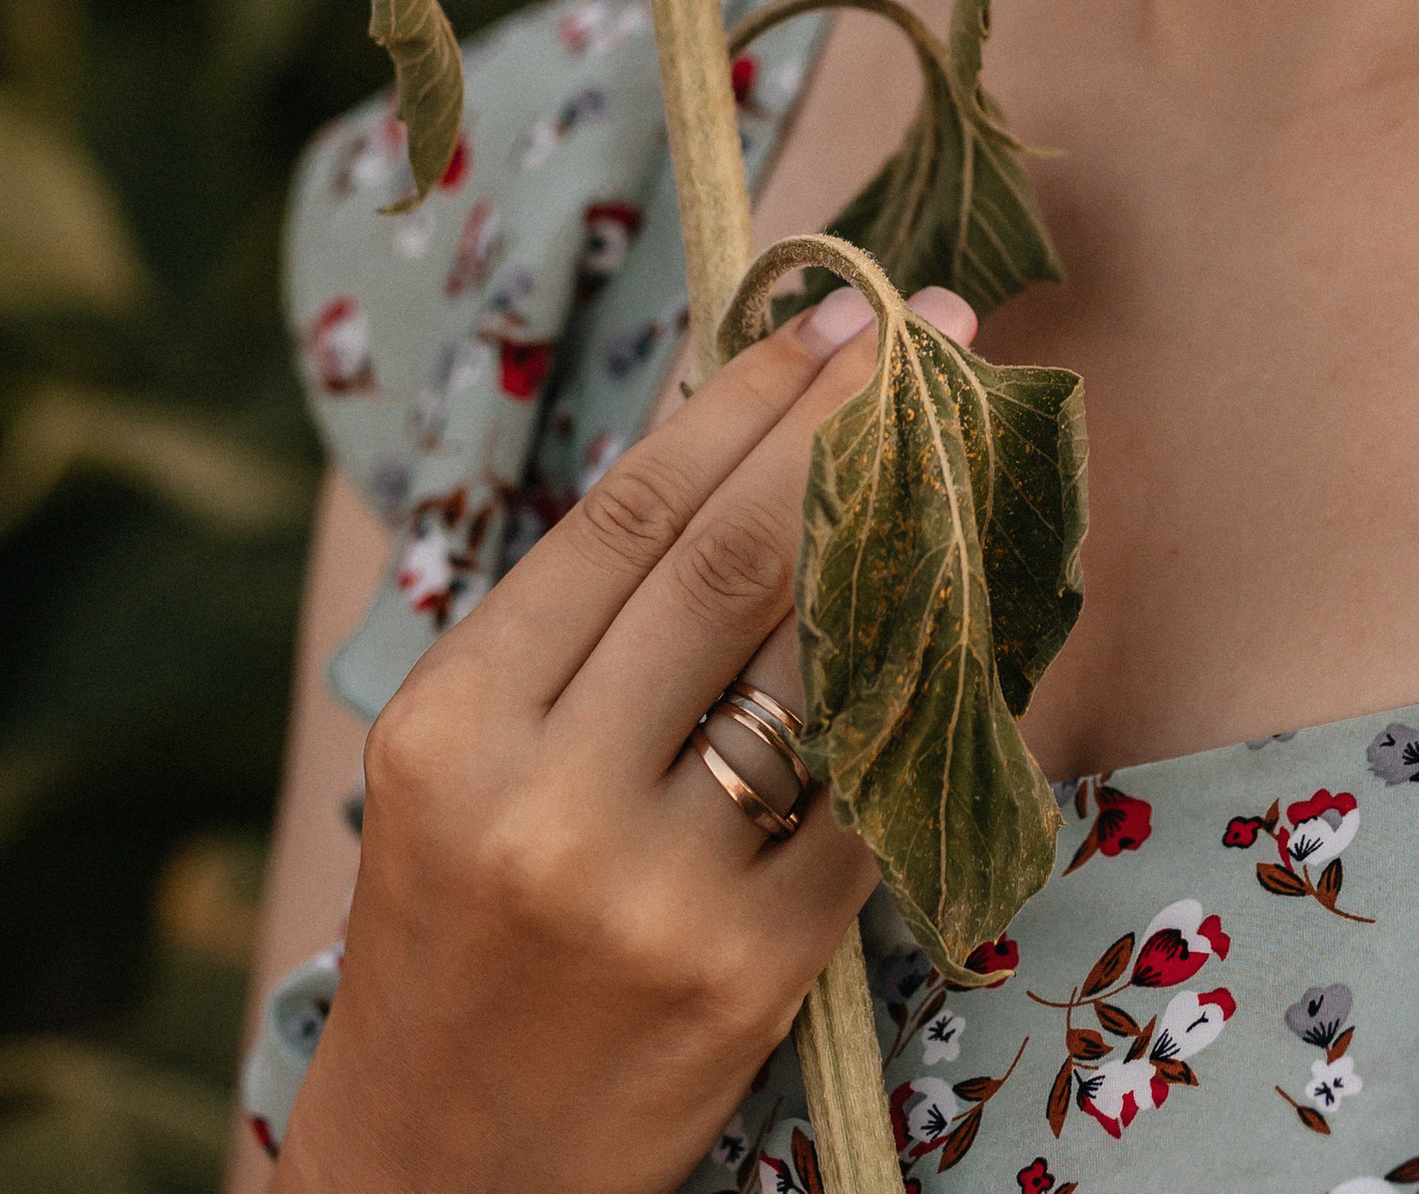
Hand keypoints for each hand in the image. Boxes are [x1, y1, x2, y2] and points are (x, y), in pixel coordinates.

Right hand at [280, 277, 974, 1193]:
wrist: (437, 1180)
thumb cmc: (459, 934)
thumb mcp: (461, 764)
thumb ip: (579, 624)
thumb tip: (746, 439)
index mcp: (457, 723)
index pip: (630, 514)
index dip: (747, 397)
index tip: (837, 312)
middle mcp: (547, 800)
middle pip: (734, 561)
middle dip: (846, 424)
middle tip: (932, 332)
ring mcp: (655, 895)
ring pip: (821, 665)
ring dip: (914, 534)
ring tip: (970, 446)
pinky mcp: (750, 977)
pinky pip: (874, 796)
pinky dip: (935, 692)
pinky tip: (981, 614)